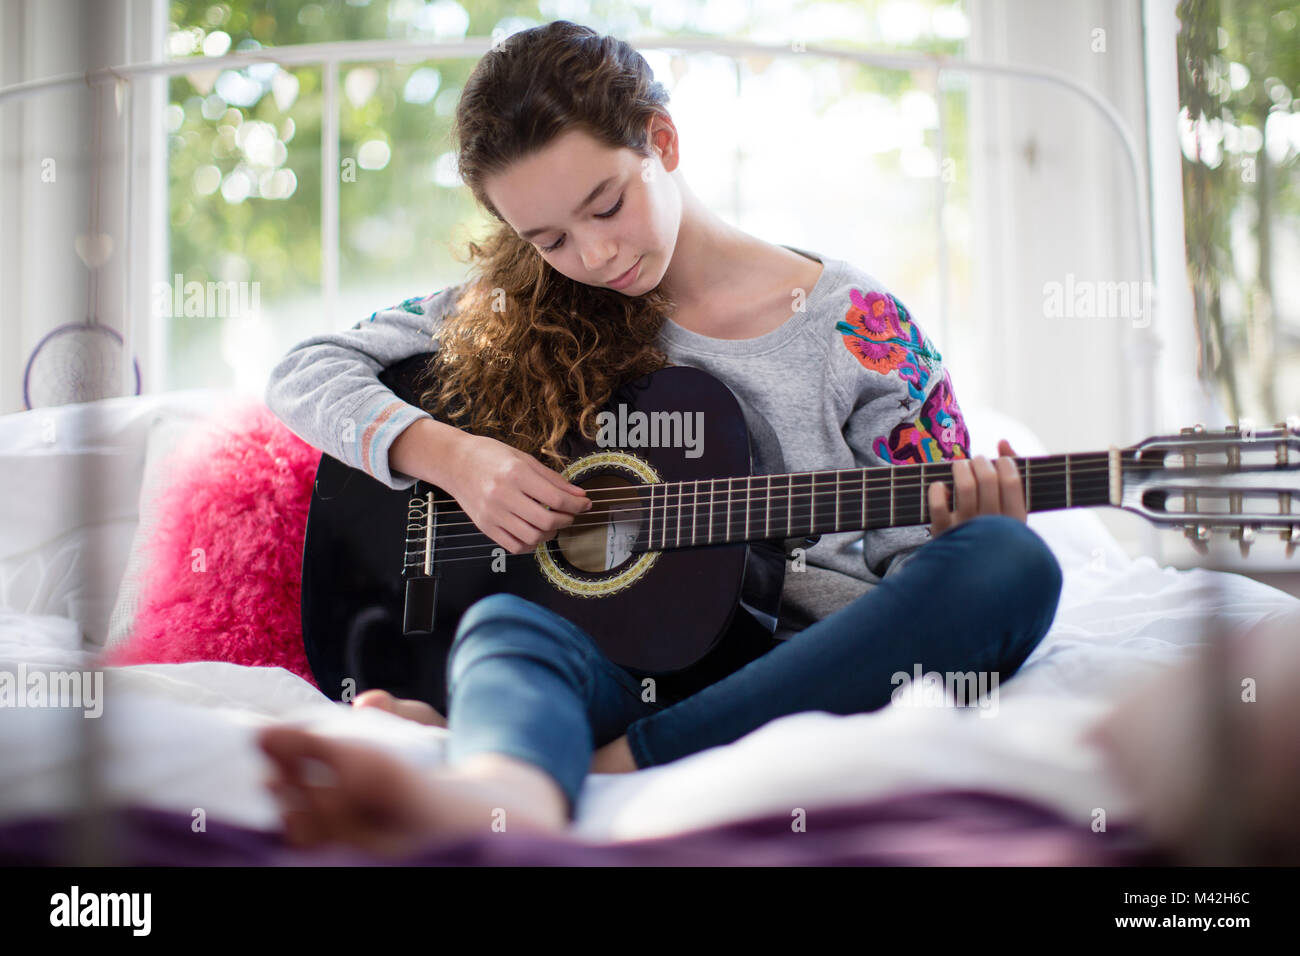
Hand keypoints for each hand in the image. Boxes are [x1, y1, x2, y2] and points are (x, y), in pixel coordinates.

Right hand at [442, 433, 591, 554]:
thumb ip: (552, 479)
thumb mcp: (524, 459)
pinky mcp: (485, 526)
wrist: (455, 462)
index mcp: (515, 474)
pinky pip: (514, 546)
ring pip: (532, 536)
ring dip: (550, 533)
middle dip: (566, 520)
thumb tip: (579, 495)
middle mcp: (503, 495)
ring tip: (552, 523)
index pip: (555, 497)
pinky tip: (534, 532)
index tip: (585, 504)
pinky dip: (530, 543)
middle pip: (546, 520)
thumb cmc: (489, 456)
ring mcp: (492, 513)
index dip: (576, 504)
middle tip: (570, 515)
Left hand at [927, 439, 1026, 536]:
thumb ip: (1013, 475)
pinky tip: (940, 486)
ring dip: (961, 467)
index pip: (1011, 482)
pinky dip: (937, 490)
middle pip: (988, 479)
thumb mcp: (1012, 511)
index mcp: (1015, 521)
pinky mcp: (944, 534)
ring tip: (960, 466)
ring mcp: (968, 530)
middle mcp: (993, 526)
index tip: (1000, 462)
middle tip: (977, 462)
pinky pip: (938, 506)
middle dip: (981, 462)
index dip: (1005, 463)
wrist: (973, 569)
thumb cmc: (995, 532)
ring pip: (965, 486)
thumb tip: (1002, 442)